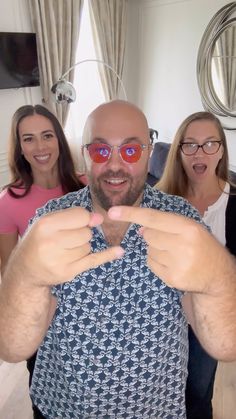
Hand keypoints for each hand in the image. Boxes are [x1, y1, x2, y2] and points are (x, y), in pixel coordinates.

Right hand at [8, 207, 123, 286]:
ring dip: (82, 247)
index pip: (81, 216)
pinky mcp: (68, 273)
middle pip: (86, 233)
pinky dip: (107, 255)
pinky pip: (93, 260)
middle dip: (82, 234)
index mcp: (46, 225)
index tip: (78, 223)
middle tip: (68, 239)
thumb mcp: (48, 222)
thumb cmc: (39, 241)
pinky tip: (119, 251)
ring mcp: (59, 260)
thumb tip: (99, 218)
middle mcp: (51, 242)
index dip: (84, 219)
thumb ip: (73, 216)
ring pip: (88, 247)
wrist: (26, 270)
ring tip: (66, 250)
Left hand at [108, 205, 225, 292]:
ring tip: (175, 254)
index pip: (152, 218)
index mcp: (188, 228)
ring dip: (156, 250)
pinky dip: (157, 263)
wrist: (217, 274)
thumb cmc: (200, 245)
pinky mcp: (172, 279)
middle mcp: (183, 245)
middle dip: (153, 236)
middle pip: (148, 235)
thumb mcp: (190, 228)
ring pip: (149, 251)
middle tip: (170, 241)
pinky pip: (151, 265)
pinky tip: (173, 264)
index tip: (112, 212)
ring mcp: (178, 264)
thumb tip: (140, 229)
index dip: (131, 214)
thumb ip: (166, 224)